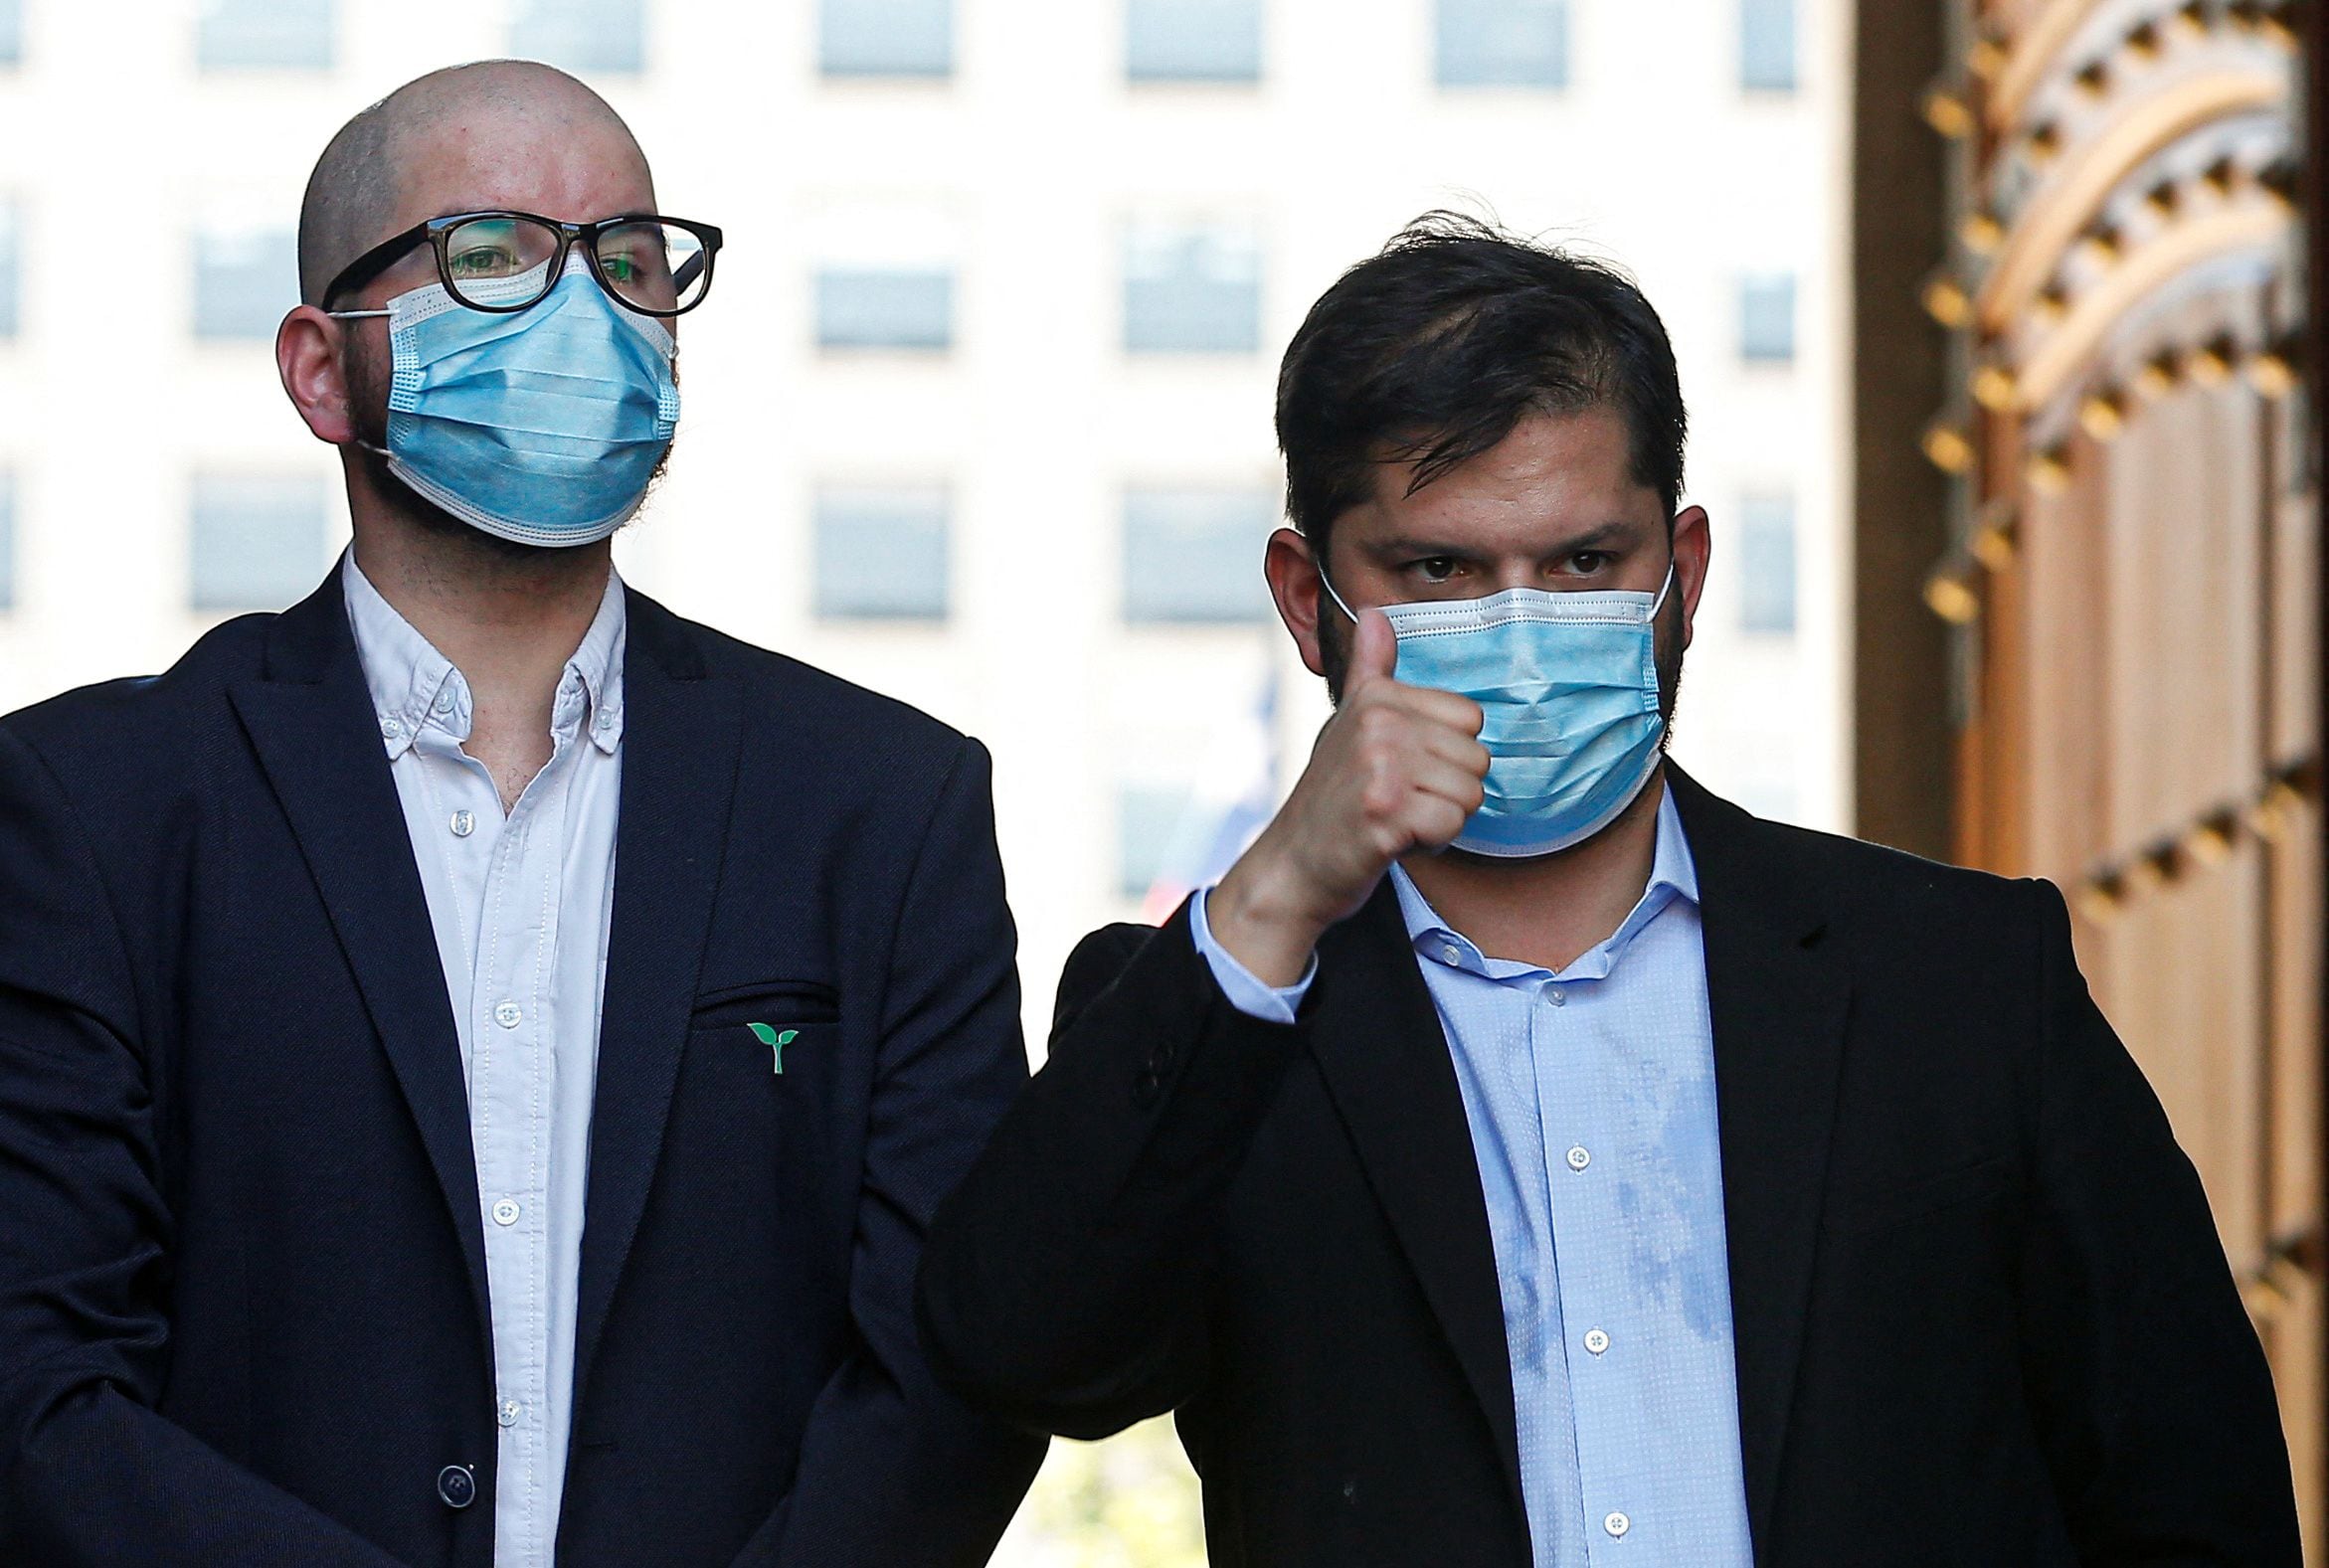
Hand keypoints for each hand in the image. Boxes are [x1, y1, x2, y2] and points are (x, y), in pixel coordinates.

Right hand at [1209, 609, 1487, 985]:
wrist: (1293, 865)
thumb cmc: (1331, 797)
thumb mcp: (1349, 724)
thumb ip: (1372, 671)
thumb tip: (1374, 613)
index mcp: (1377, 698)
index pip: (1470, 718)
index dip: (1445, 754)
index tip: (1402, 770)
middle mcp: (1379, 725)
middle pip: (1477, 758)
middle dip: (1447, 789)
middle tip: (1397, 799)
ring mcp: (1380, 768)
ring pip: (1471, 793)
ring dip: (1440, 816)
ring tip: (1396, 817)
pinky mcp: (1385, 814)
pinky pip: (1453, 824)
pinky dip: (1431, 841)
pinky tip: (1394, 839)